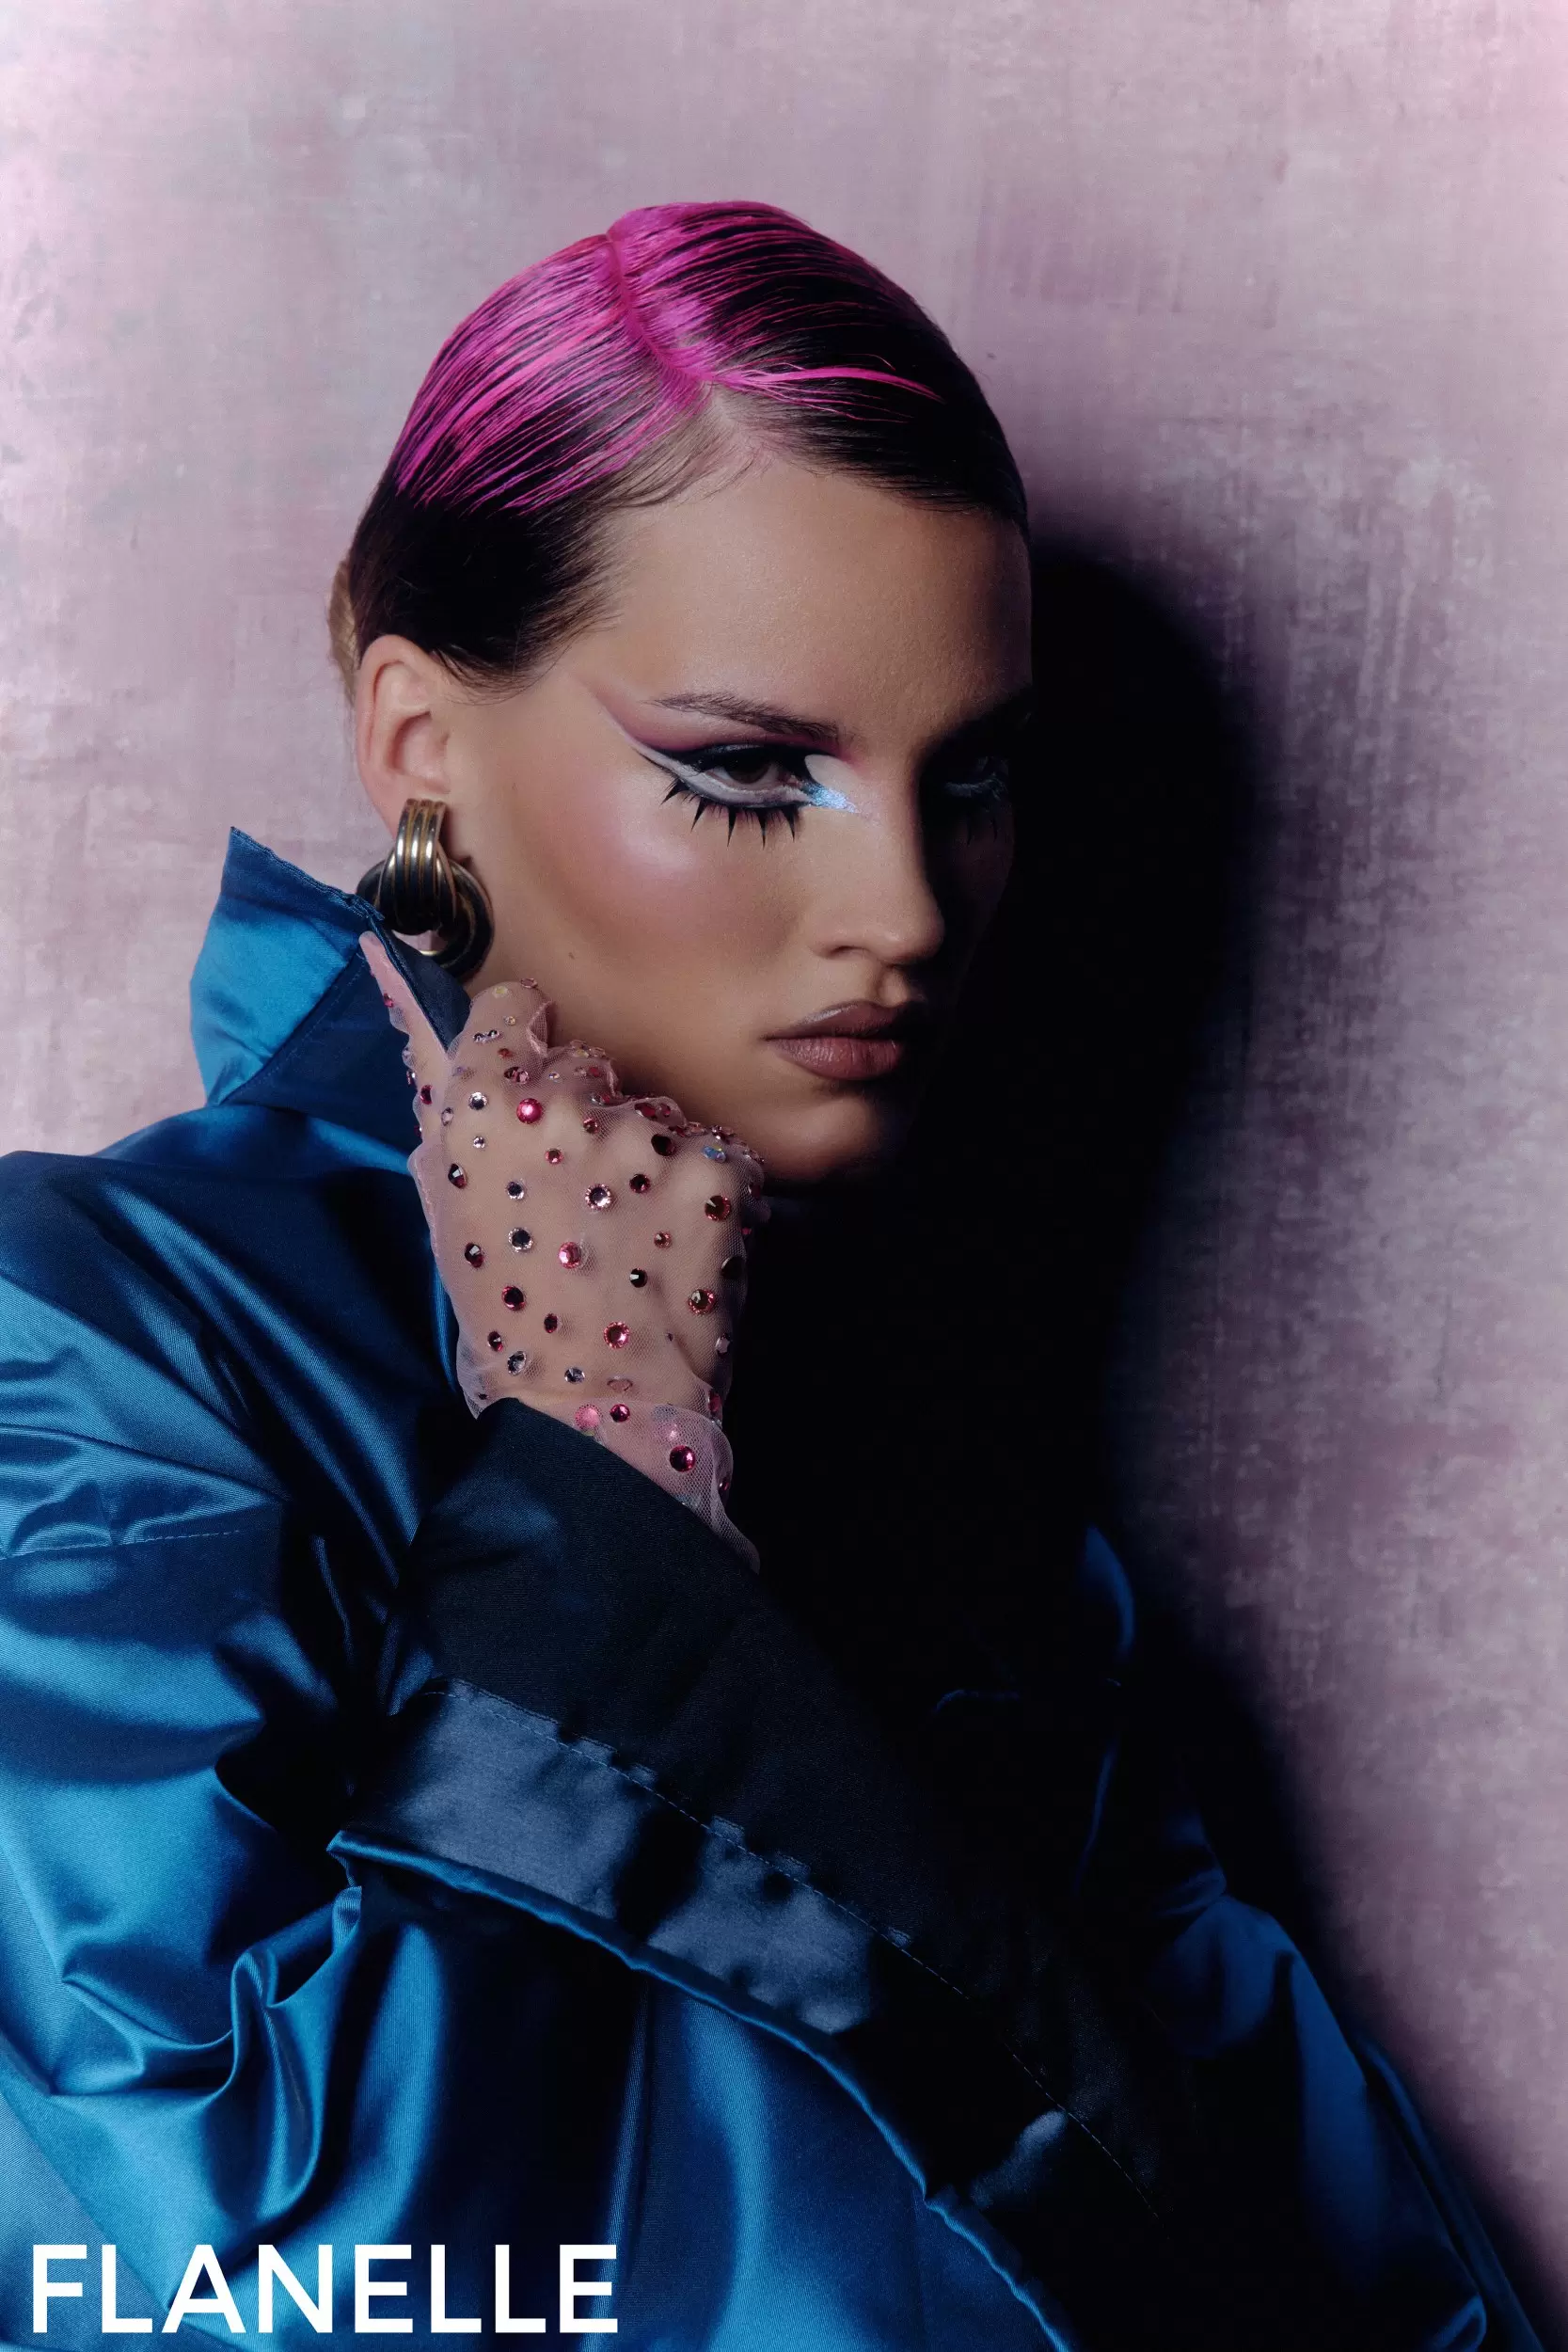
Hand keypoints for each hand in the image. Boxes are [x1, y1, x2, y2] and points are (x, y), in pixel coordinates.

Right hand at [361, 935, 764, 1555]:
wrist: (598, 1409)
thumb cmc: (505, 1315)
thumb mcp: (443, 1204)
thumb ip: (434, 1092)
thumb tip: (391, 968)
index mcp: (483, 1102)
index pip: (514, 1006)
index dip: (521, 1049)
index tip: (528, 1098)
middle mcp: (566, 1100)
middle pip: (586, 1062)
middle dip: (584, 1114)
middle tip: (578, 1202)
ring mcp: (648, 1132)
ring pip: (652, 1110)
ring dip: (646, 1157)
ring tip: (629, 1237)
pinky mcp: (717, 1166)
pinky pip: (713, 1150)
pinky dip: (702, 1191)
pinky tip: (674, 1246)